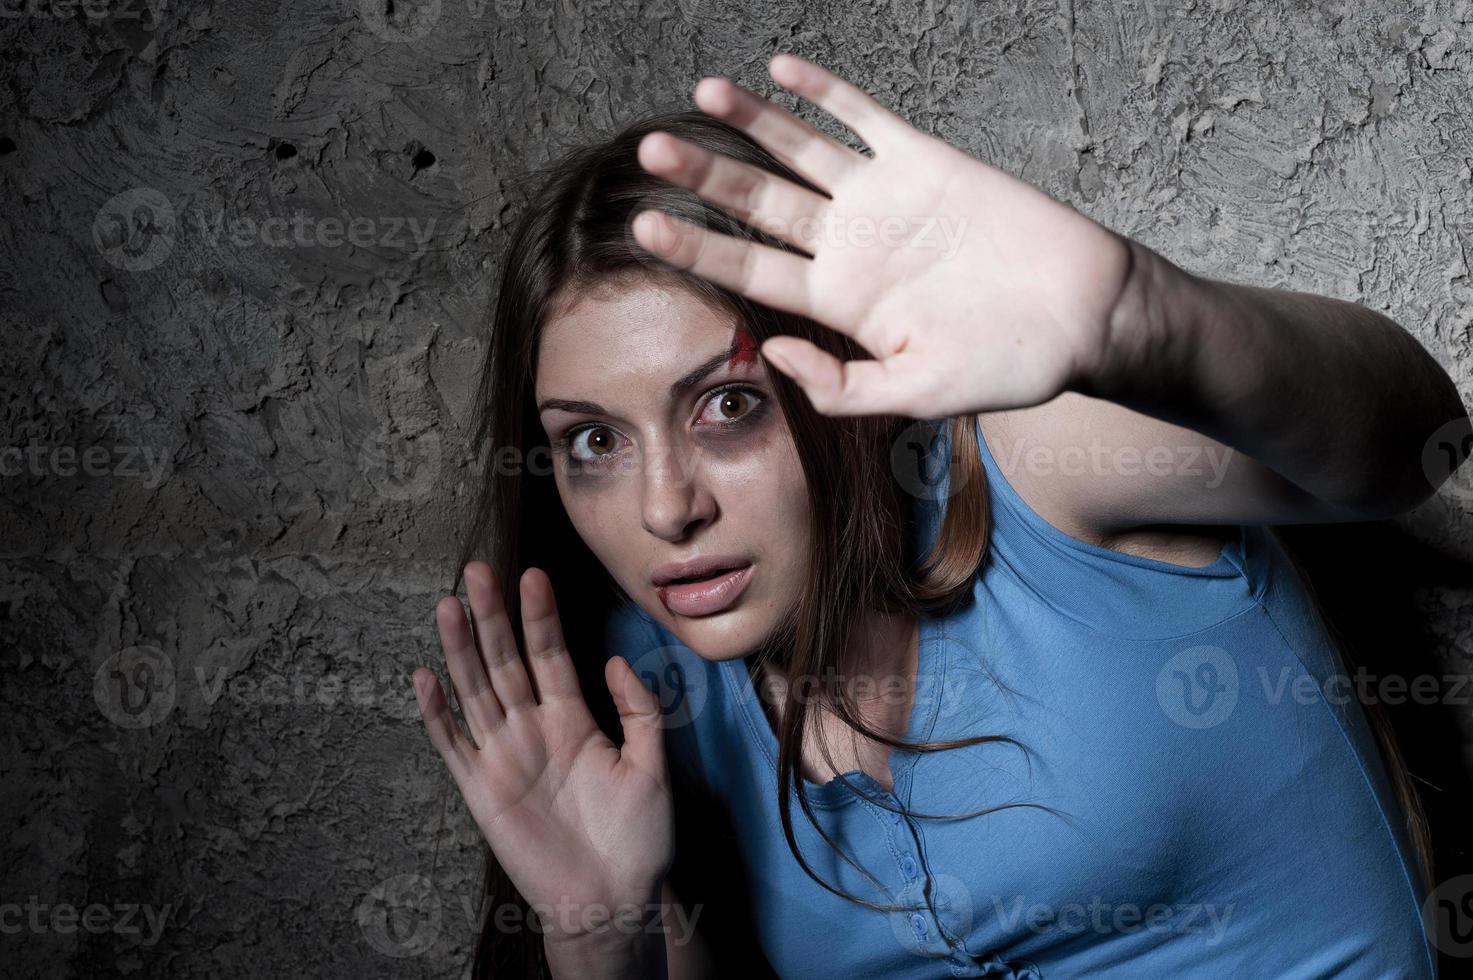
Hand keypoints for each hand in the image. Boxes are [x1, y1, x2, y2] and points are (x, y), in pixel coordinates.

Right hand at [413, 562, 673, 948]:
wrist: (612, 900)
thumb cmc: (638, 839)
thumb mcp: (653, 766)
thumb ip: (639, 712)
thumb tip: (616, 662)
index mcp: (573, 720)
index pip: (550, 655)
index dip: (540, 617)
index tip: (534, 575)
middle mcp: (533, 730)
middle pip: (505, 662)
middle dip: (492, 617)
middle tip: (477, 569)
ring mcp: (504, 758)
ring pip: (475, 691)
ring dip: (460, 650)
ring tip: (448, 605)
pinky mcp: (481, 791)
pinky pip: (453, 747)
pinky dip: (437, 715)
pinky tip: (424, 678)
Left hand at [630, 52, 1136, 418]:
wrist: (1083, 316)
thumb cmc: (1006, 365)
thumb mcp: (917, 396)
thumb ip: (841, 387)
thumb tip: (772, 350)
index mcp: (838, 303)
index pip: (750, 269)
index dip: (697, 249)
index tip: (643, 229)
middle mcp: (849, 246)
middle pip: (760, 204)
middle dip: (705, 176)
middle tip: (651, 149)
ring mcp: (884, 199)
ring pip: (803, 152)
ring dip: (755, 123)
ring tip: (702, 94)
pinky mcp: (925, 162)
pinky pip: (865, 118)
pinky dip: (827, 93)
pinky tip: (782, 68)